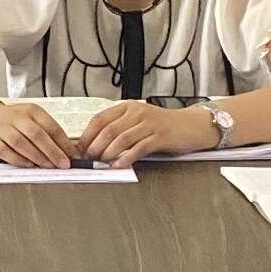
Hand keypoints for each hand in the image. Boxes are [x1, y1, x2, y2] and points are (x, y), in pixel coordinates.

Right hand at [0, 98, 77, 168]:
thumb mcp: (30, 118)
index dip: (64, 142)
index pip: (51, 126)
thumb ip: (47, 131)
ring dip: (38, 157)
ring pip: (22, 143)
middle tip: (64, 164)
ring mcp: (3, 129)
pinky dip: (19, 160)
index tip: (73, 154)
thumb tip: (66, 150)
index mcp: (31, 110)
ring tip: (49, 166)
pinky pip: (6, 152)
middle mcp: (17, 117)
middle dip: (53, 152)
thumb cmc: (10, 119)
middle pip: (38, 135)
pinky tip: (29, 165)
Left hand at [78, 100, 216, 162]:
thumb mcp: (138, 121)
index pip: (100, 119)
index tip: (80, 148)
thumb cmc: (162, 126)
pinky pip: (139, 148)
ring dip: (109, 153)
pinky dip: (126, 158)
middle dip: (95, 147)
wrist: (191, 125)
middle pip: (109, 130)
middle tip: (90, 158)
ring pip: (122, 139)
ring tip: (103, 162)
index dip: (87, 135)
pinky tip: (119, 164)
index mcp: (128, 107)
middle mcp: (137, 112)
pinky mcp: (160, 136)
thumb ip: (119, 129)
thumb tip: (94, 145)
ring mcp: (149, 124)